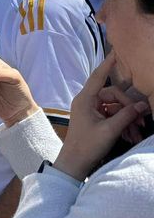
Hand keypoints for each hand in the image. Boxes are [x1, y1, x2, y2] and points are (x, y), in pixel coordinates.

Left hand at [54, 52, 150, 180]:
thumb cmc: (87, 145)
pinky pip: (112, 116)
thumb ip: (127, 115)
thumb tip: (142, 105)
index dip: (108, 65)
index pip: (98, 77)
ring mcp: (91, 110)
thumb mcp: (110, 130)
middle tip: (142, 123)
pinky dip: (122, 124)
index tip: (116, 53)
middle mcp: (87, 102)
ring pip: (115, 108)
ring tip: (136, 133)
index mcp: (85, 99)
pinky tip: (130, 136)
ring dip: (128, 119)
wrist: (74, 163)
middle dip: (129, 109)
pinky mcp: (95, 119)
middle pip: (114, 96)